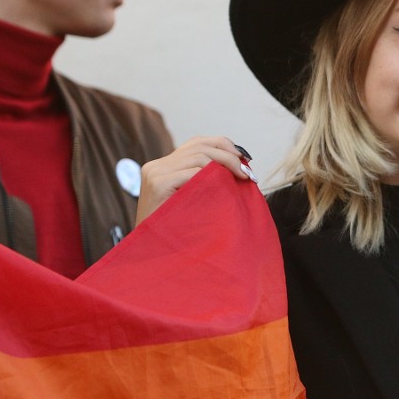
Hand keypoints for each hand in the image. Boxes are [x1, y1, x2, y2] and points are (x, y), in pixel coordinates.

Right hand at [135, 136, 254, 225]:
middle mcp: (156, 165)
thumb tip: (239, 165)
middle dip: (229, 155)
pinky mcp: (158, 184)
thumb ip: (204, 180)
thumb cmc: (176, 231)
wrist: (151, 255)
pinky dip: (212, 177)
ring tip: (242, 178)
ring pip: (199, 156)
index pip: (197, 143)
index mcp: (163, 166)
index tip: (243, 159)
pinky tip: (225, 187)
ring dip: (225, 165)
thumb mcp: (191, 199)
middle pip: (200, 146)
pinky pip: (192, 173)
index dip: (223, 145)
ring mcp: (155, 173)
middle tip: (247, 172)